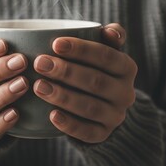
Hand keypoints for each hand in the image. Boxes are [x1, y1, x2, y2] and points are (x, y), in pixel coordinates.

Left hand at [33, 23, 136, 143]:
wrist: (103, 106)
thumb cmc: (95, 69)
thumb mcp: (104, 51)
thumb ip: (108, 36)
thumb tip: (109, 31)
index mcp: (127, 68)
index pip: (106, 56)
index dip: (81, 49)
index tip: (55, 43)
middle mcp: (126, 93)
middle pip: (96, 81)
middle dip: (66, 71)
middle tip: (39, 63)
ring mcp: (116, 116)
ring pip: (90, 107)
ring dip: (63, 96)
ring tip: (39, 86)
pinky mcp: (103, 134)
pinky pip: (88, 132)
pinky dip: (70, 124)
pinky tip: (51, 115)